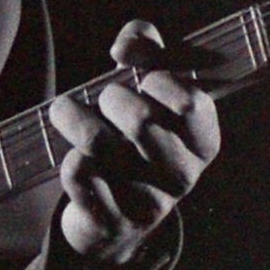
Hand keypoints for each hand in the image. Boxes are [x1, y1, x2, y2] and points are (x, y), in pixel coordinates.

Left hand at [47, 21, 220, 269]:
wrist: (112, 219)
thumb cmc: (133, 136)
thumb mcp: (149, 89)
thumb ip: (146, 48)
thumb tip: (124, 48)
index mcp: (202, 142)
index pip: (190, 103)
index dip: (159, 81)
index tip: (145, 80)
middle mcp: (181, 175)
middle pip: (139, 119)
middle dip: (111, 98)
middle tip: (105, 99)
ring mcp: (146, 202)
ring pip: (97, 142)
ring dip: (72, 116)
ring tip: (66, 112)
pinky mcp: (110, 221)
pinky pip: (78, 172)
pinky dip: (68, 157)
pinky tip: (75, 157)